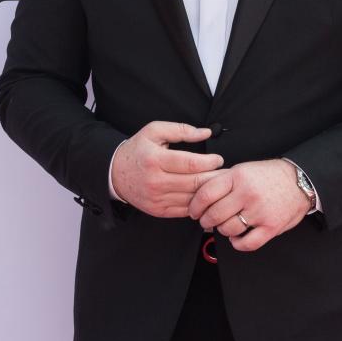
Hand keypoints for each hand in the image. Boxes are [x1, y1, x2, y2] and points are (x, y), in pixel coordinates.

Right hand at [110, 121, 224, 218]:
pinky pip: (185, 210)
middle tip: (227, 173)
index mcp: (155, 160)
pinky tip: (207, 197)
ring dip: (210, 193)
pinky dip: (199, 204)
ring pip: (192, 199)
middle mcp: (155, 181)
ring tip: (221, 185)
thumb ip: (181, 130)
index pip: (190, 163)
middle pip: (194, 183)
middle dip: (215, 178)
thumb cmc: (138, 149)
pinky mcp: (158, 210)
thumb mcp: (154, 131)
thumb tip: (206, 132)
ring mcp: (157, 199)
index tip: (219, 159)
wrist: (114, 173)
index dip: (209, 162)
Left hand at [187, 159, 310, 251]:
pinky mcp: (271, 227)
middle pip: (214, 214)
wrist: (299, 181)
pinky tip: (237, 238)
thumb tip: (199, 196)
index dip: (195, 206)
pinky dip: (238, 244)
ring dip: (222, 230)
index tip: (194, 211)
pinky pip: (247, 243)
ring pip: (228, 229)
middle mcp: (247, 193)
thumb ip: (223, 181)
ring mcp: (260, 211)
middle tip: (207, 221)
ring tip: (225, 225)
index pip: (206, 194)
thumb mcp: (243, 169)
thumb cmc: (269, 176)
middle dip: (206, 221)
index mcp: (238, 176)